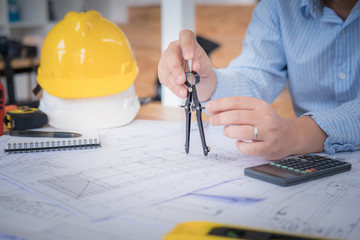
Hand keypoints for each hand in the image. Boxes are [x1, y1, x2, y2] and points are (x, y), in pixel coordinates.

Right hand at [158, 29, 216, 101]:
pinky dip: (173, 87)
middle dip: (175, 68)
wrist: (198, 79)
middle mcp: (175, 48)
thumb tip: (195, 65)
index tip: (189, 56)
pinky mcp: (163, 71)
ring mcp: (167, 59)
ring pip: (166, 69)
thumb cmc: (202, 68)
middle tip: (182, 79)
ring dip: (174, 82)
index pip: (185, 36)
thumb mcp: (206, 67)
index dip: (186, 45)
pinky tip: (180, 92)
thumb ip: (202, 66)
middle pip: (171, 54)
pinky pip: (165, 79)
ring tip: (184, 92)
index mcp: (188, 42)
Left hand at [206, 96, 326, 159]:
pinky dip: (239, 146)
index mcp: (260, 106)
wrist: (290, 136)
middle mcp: (265, 118)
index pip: (237, 102)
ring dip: (229, 131)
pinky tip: (239, 143)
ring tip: (227, 131)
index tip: (209, 107)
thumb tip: (213, 111)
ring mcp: (268, 133)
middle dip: (220, 118)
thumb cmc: (267, 123)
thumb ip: (236, 110)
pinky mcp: (268, 148)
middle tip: (213, 121)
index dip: (220, 104)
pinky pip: (247, 148)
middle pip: (237, 116)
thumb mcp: (255, 111)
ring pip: (242, 132)